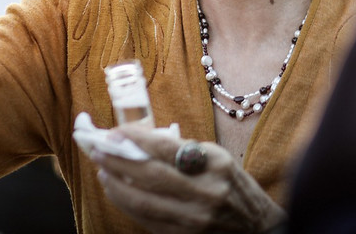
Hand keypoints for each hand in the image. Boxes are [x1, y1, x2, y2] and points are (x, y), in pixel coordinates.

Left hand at [91, 125, 284, 232]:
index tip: (116, 131)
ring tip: (102, 169)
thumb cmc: (236, 188)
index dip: (137, 138)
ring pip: (142, 201)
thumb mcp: (218, 160)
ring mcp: (192, 220)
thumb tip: (142, 139)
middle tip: (99, 148)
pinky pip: (146, 219)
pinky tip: (115, 190)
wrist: (256, 230)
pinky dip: (126, 203)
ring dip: (116, 183)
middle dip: (119, 160)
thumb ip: (184, 149)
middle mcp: (204, 193)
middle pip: (150, 175)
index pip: (167, 147)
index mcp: (214, 165)